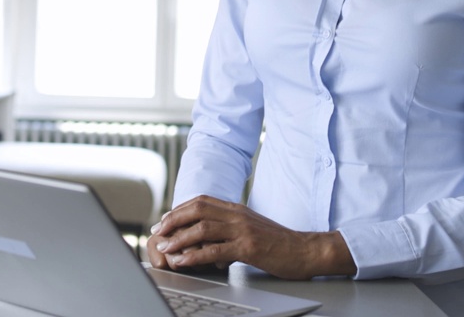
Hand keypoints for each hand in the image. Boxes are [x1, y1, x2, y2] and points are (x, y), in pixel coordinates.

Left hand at [147, 195, 354, 279]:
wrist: (306, 250)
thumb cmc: (278, 243)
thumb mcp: (251, 228)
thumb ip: (231, 227)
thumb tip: (207, 236)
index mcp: (237, 209)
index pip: (201, 201)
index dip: (179, 210)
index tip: (164, 220)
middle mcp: (237, 215)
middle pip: (197, 209)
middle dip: (173, 220)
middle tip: (157, 232)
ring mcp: (242, 230)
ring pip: (202, 228)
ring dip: (179, 238)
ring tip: (164, 248)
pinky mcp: (248, 247)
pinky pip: (215, 250)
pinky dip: (194, 255)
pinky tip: (183, 261)